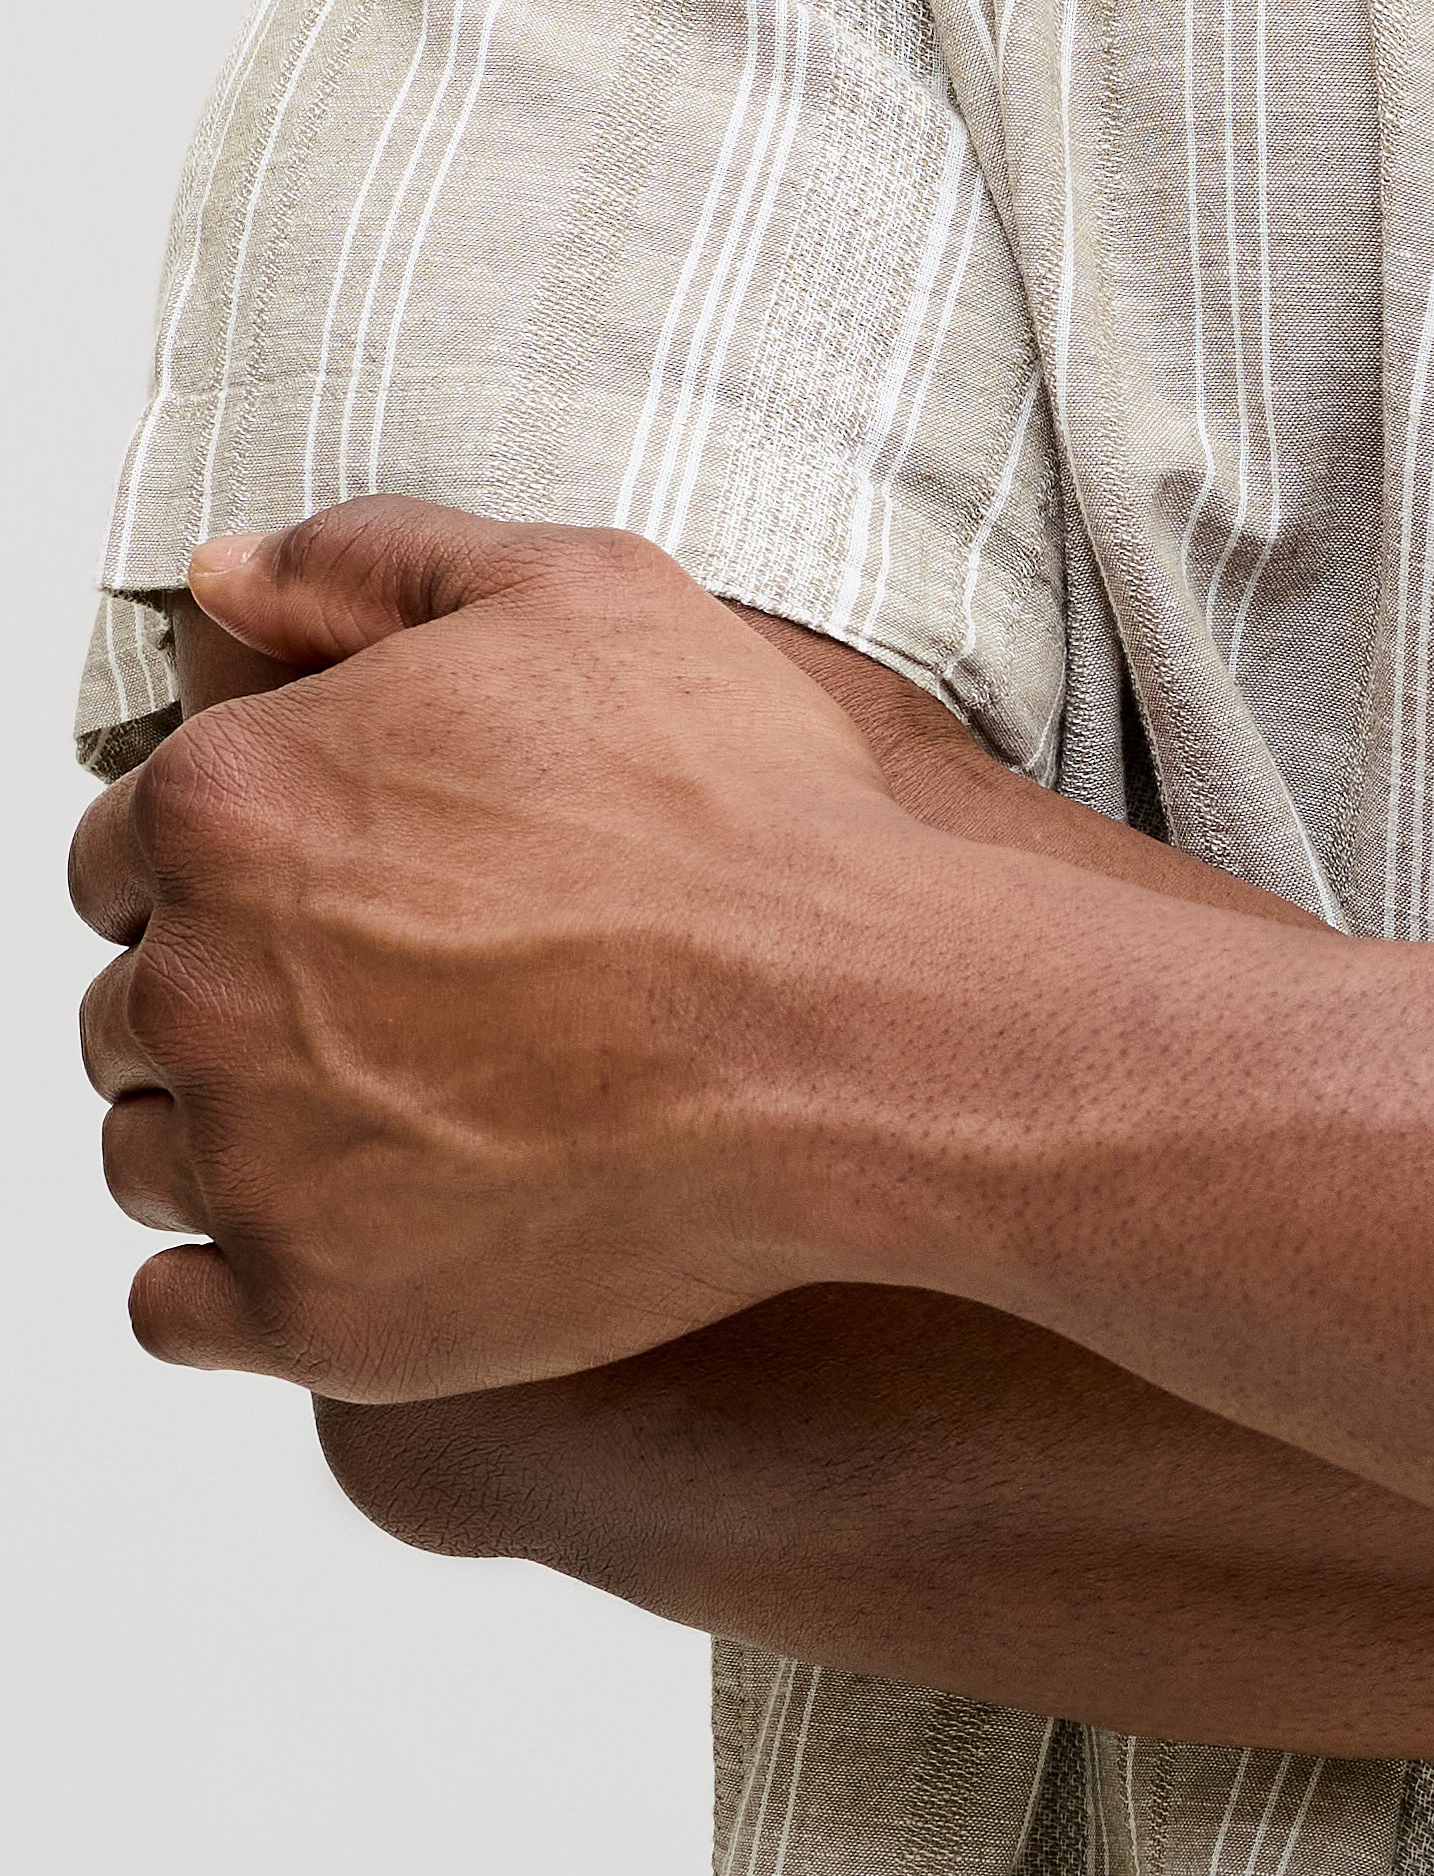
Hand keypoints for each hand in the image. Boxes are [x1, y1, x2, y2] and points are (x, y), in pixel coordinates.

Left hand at [73, 502, 982, 1397]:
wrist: (862, 1030)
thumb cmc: (741, 815)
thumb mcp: (579, 595)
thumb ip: (368, 565)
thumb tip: (224, 576)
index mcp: (231, 804)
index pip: (128, 845)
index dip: (235, 858)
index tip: (343, 886)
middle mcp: (200, 985)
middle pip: (134, 1004)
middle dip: (235, 996)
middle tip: (398, 998)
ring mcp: (246, 1163)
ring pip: (148, 1153)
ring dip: (234, 1135)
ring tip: (402, 1108)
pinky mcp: (307, 1310)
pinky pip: (176, 1309)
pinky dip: (242, 1274)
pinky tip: (362, 1224)